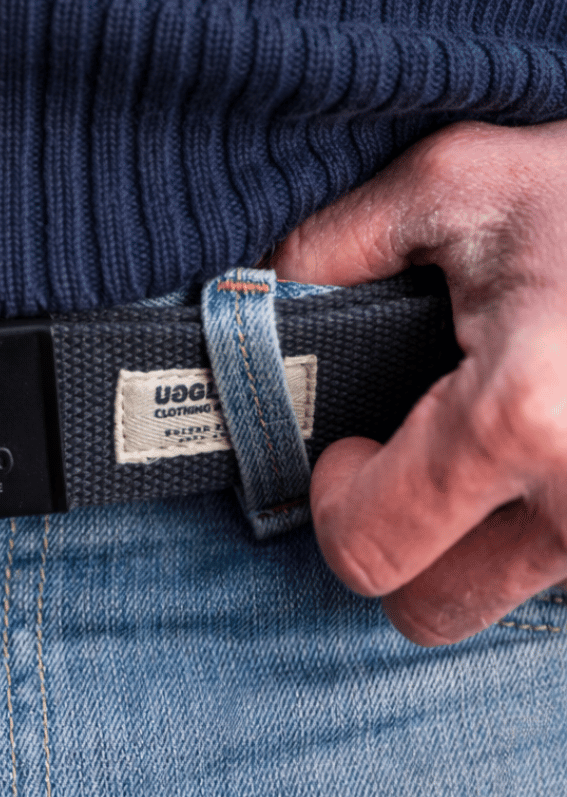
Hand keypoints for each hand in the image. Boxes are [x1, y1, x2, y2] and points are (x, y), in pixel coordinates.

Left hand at [272, 120, 566, 645]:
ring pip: (502, 603)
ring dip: (469, 549)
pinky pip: (561, 576)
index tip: (345, 450)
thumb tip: (260, 295)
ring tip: (482, 457)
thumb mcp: (466, 183)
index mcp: (519, 419)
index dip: (332, 502)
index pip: (364, 550)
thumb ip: (336, 245)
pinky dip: (535, 533)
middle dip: (393, 549)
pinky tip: (541, 458)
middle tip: (401, 470)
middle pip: (428, 612)